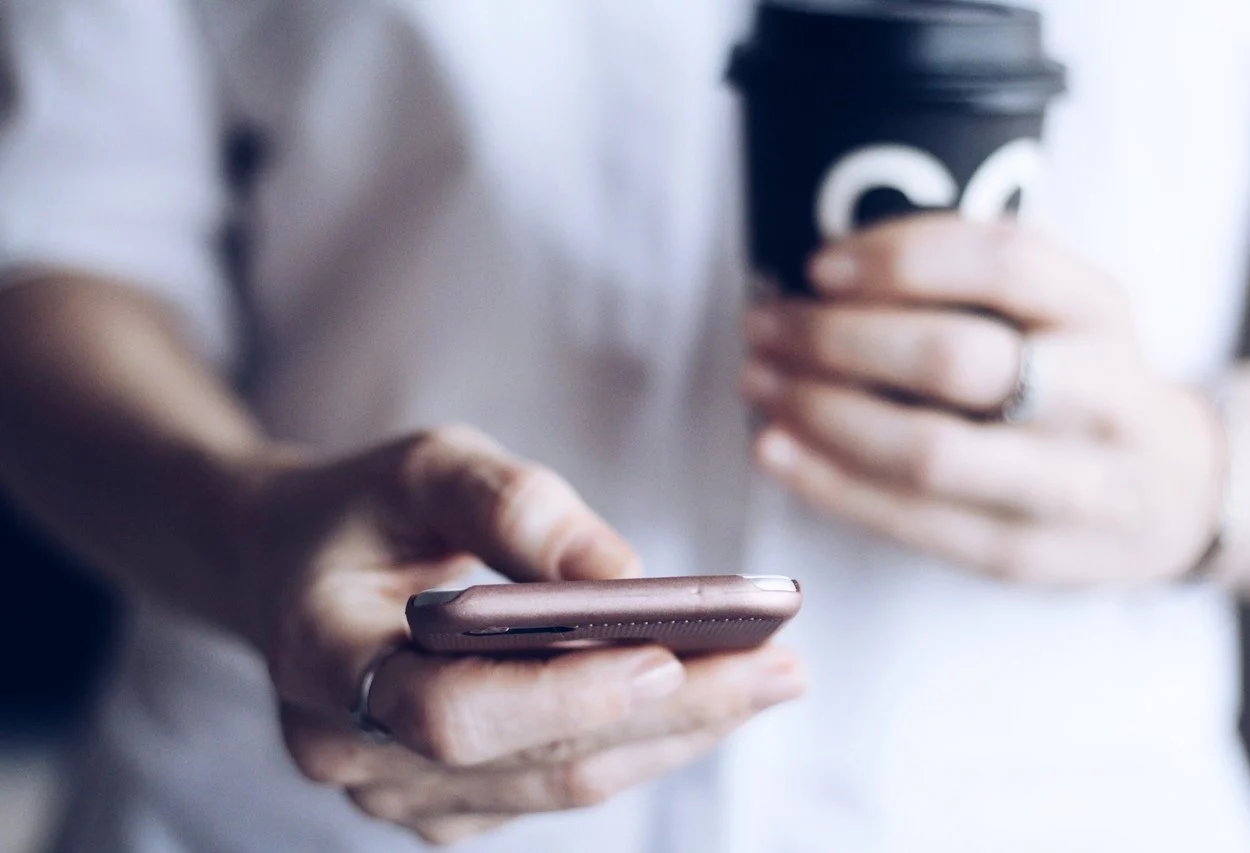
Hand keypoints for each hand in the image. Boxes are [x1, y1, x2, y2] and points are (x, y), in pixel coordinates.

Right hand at [231, 425, 804, 844]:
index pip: (446, 711)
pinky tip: (709, 696)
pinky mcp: (446, 803)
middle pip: (531, 757)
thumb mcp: (424, 463)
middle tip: (779, 664)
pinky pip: (559, 783)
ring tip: (772, 675)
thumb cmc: (363, 507)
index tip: (667, 657)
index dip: (559, 695)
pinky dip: (640, 740)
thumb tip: (625, 577)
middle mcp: (348, 747)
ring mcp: (396, 791)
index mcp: (318, 654)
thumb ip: (512, 506)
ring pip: (560, 781)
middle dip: (667, 712)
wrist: (295, 567)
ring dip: (675, 732)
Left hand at [740, 215, 1222, 584]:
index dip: (899, 257)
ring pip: (927, 452)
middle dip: (837, 339)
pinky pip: (911, 520)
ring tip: (757, 382)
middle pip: (955, 360)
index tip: (818, 264)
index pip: (1004, 262)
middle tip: (764, 323)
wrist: (1174, 496)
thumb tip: (820, 279)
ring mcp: (1068, 487)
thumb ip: (971, 286)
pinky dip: (827, 482)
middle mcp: (1099, 397)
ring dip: (820, 412)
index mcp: (1101, 311)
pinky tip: (772, 448)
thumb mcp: (1060, 310)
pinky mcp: (1023, 554)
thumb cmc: (1078, 382)